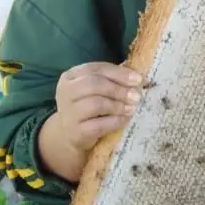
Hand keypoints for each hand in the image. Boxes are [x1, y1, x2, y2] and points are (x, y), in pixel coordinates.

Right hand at [37, 62, 142, 182]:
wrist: (69, 135)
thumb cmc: (88, 106)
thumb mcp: (96, 89)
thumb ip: (113, 80)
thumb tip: (139, 79)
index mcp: (71, 76)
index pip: (96, 69)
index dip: (119, 73)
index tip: (138, 79)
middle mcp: (66, 92)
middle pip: (94, 84)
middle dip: (119, 89)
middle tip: (137, 96)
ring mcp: (68, 113)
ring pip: (96, 104)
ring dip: (118, 105)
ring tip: (131, 108)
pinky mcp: (75, 131)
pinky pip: (99, 124)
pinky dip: (115, 121)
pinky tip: (125, 119)